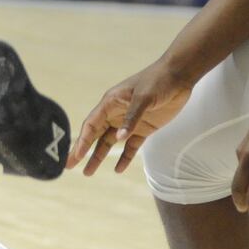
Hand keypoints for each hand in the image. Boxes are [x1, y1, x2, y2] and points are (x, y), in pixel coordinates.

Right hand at [67, 59, 192, 175]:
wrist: (178, 75)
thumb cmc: (157, 81)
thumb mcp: (144, 98)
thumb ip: (131, 118)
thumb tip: (118, 139)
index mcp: (110, 103)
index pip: (91, 125)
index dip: (82, 141)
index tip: (75, 156)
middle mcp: (116, 113)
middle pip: (95, 136)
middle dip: (82, 151)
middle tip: (69, 166)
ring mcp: (129, 122)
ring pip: (110, 143)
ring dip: (99, 157)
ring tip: (88, 172)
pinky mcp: (144, 128)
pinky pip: (131, 146)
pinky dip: (125, 158)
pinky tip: (119, 170)